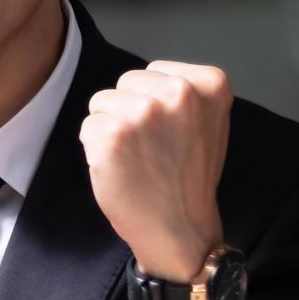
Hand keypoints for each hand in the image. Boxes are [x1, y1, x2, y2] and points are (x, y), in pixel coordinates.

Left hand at [80, 60, 230, 281]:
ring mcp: (145, 112)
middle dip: (129, 111)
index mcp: (210, 83)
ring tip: (138, 158)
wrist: (180, 228)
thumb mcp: (206, 122)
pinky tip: (121, 168)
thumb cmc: (188, 178)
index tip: (172, 133)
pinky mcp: (114, 134)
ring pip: (102, 102)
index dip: (154, 103)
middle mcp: (180, 92)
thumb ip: (184, 94)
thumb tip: (145, 80)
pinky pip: (87, 127)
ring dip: (111, 129)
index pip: (154, 71)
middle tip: (152, 148)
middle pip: (125, 83)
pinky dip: (96, 149)